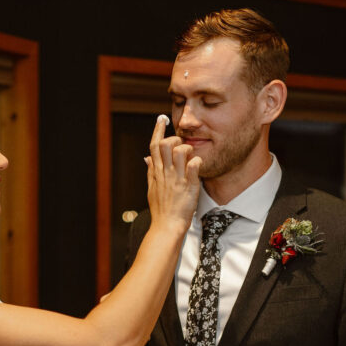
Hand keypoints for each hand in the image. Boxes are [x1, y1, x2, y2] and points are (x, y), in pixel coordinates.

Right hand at [146, 115, 200, 234]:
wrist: (167, 227)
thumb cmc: (161, 210)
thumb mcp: (152, 189)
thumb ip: (151, 172)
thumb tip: (146, 159)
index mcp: (156, 173)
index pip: (154, 146)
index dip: (158, 130)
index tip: (161, 118)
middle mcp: (165, 173)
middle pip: (165, 144)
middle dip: (174, 138)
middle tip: (181, 144)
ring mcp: (177, 179)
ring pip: (180, 151)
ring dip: (187, 148)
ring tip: (191, 156)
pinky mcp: (189, 186)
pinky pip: (194, 166)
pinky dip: (198, 161)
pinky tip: (198, 164)